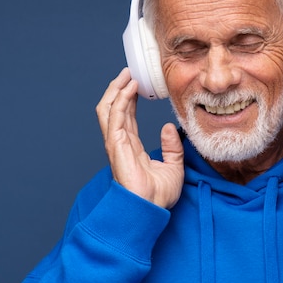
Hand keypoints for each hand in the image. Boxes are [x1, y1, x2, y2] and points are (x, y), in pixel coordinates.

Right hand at [96, 68, 184, 208]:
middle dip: (119, 89)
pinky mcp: (116, 146)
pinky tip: (129, 88)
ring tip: (127, 75)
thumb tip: (168, 128)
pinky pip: (115, 117)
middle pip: (114, 109)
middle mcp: (120, 143)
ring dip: (116, 90)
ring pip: (108, 109)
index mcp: (131, 147)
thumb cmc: (158, 196)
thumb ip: (172, 147)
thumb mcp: (173, 166)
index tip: (136, 83)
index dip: (129, 98)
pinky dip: (120, 100)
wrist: (150, 209)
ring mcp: (116, 144)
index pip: (126, 116)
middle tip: (129, 72)